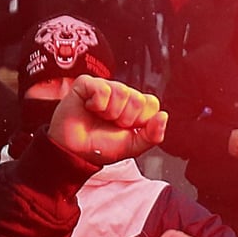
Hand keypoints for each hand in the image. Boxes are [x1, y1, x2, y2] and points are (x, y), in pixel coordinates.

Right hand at [48, 75, 167, 165]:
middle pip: (138, 99)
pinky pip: (103, 89)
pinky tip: (90, 108)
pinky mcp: (87, 83)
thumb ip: (152, 135)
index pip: (152, 103)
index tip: (127, 129)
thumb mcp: (131, 147)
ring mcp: (105, 87)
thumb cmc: (100, 147)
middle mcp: (122, 94)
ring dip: (110, 113)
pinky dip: (97, 104)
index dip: (141, 120)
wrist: (73, 152)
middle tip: (111, 124)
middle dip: (125, 119)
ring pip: (122, 92)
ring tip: (100, 117)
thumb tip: (164, 116)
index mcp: (135, 107)